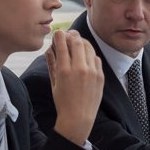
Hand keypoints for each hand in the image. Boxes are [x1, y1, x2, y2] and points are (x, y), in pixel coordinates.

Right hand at [45, 30, 104, 145]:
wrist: (78, 117)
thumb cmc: (63, 101)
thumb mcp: (53, 82)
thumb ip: (51, 63)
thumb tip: (49, 49)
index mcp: (64, 71)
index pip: (62, 45)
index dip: (60, 36)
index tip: (58, 32)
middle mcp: (79, 69)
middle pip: (77, 43)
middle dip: (72, 35)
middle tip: (70, 34)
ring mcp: (92, 72)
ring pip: (89, 48)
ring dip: (82, 42)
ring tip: (78, 41)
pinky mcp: (100, 75)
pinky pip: (96, 58)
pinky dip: (90, 54)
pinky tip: (86, 55)